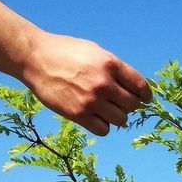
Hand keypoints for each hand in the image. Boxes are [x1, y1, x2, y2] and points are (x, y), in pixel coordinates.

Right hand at [20, 32, 150, 135]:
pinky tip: (96, 117)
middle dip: (129, 105)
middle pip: (133, 105)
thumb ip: (114, 68)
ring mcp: (91, 100)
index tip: (144, 98)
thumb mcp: (94, 51)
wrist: (35, 58)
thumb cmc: (65, 52)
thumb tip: (132, 87)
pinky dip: (103, 126)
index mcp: (110, 64)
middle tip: (120, 102)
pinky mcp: (78, 114)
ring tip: (106, 109)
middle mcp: (104, 83)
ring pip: (121, 119)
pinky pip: (104, 130)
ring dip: (117, 116)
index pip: (140, 86)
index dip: (145, 95)